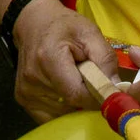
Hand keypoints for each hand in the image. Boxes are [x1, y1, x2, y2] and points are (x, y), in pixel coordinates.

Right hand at [9, 0, 116, 124]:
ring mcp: (26, 92)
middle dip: (87, 96)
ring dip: (75, 101)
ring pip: (63, 112)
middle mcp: (33, 80)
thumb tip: (116, 88)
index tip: (108, 89)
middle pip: (71, 103)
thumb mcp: (90, 32)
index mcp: (49, 59)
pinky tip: (65, 89)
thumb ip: (105, 58)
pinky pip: (51, 116)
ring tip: (75, 79)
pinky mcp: (24, 100)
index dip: (97, 95)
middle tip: (91, 78)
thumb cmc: (63, 26)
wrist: (34, 24)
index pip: (77, 94)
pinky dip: (63, 107)